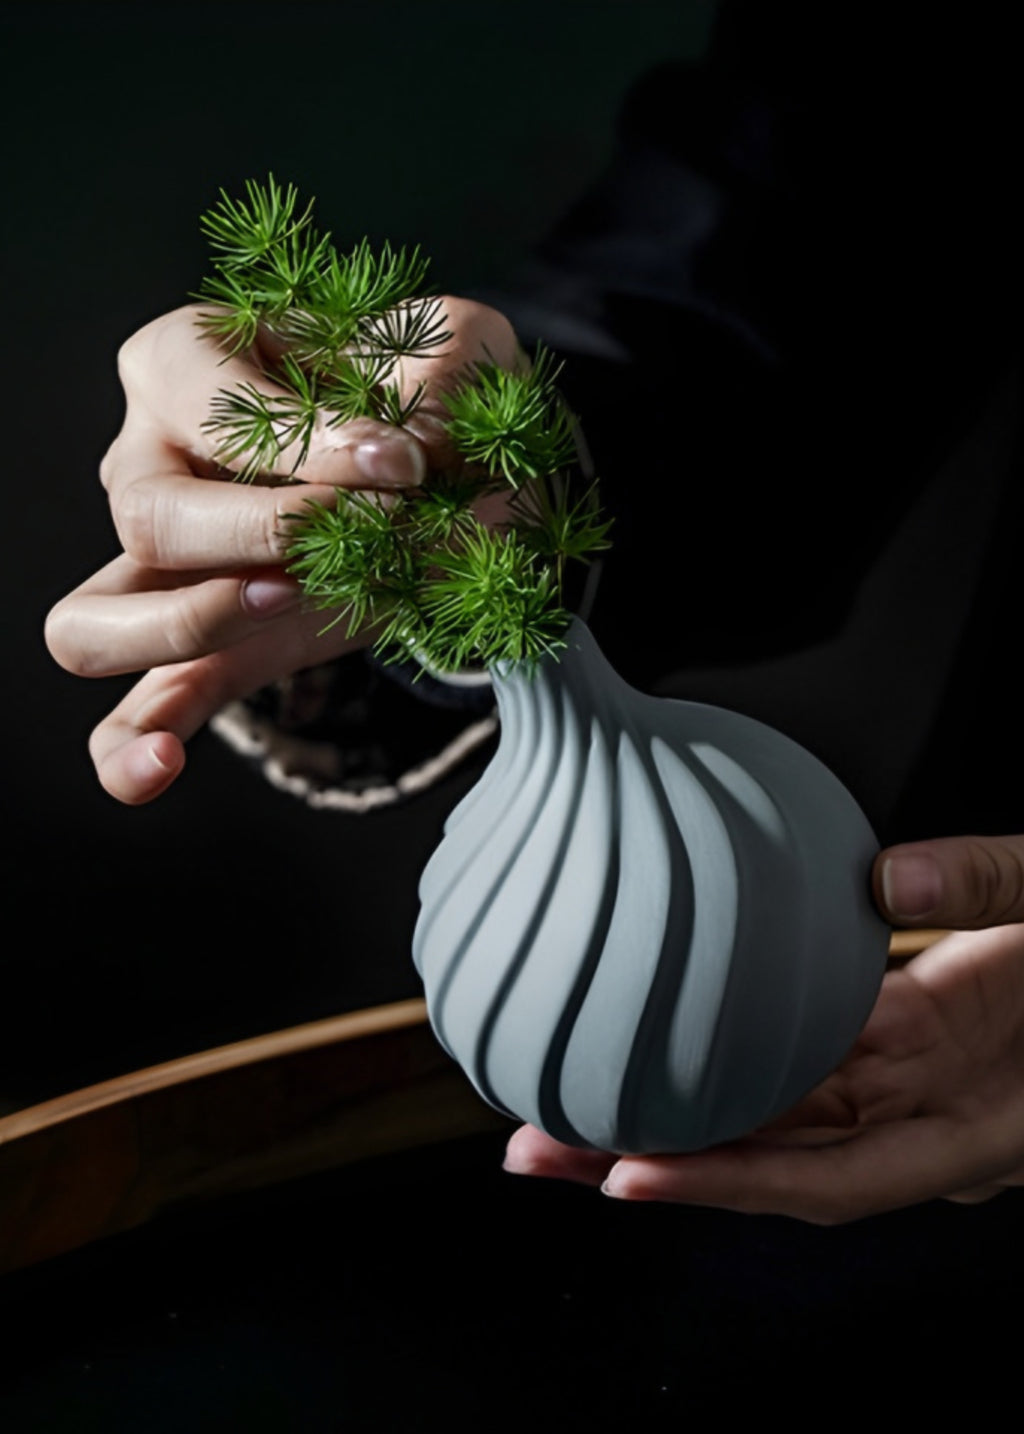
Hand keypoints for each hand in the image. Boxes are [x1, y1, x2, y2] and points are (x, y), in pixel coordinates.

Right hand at [45, 298, 519, 803]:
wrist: (460, 473)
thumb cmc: (435, 393)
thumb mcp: (460, 351)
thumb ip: (444, 375)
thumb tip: (407, 455)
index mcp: (187, 364)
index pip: (199, 398)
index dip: (303, 440)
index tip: (403, 463)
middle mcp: (150, 464)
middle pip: (149, 516)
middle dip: (270, 531)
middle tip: (381, 524)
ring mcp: (163, 570)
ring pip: (93, 621)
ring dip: (190, 625)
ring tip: (287, 602)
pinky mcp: (210, 651)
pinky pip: (133, 712)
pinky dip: (131, 749)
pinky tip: (162, 770)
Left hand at [503, 834, 1023, 1221]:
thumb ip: (999, 886)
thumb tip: (888, 877)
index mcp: (974, 1120)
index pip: (831, 1173)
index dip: (731, 1183)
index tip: (627, 1175)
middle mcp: (927, 1124)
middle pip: (770, 1160)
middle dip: (652, 1161)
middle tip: (533, 1147)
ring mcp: (910, 1090)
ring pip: (773, 1120)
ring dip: (669, 1118)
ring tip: (556, 1107)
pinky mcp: (901, 1046)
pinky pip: (802, 1068)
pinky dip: (725, 1065)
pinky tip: (655, 1046)